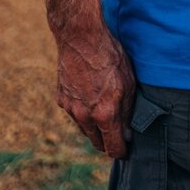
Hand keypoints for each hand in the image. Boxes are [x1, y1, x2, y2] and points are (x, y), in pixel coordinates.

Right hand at [55, 22, 135, 158]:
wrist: (81, 37)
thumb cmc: (110, 56)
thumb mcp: (128, 83)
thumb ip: (127, 112)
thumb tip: (127, 134)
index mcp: (105, 114)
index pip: (113, 148)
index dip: (121, 152)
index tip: (126, 149)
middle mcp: (85, 117)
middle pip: (97, 143)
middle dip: (108, 141)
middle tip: (118, 132)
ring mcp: (71, 109)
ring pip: (85, 129)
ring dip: (95, 127)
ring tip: (105, 111)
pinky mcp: (61, 99)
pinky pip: (74, 113)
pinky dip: (83, 111)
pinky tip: (91, 96)